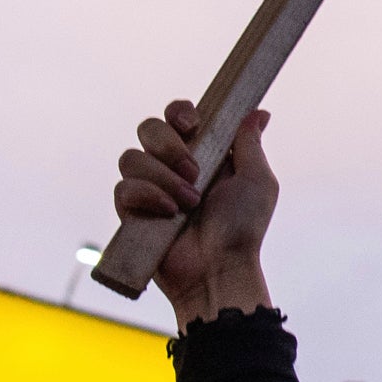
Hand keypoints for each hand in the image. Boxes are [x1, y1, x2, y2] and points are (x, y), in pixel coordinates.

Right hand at [114, 101, 279, 322]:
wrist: (220, 268)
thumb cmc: (243, 229)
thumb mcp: (256, 181)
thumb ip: (250, 144)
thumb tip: (258, 113)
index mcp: (201, 153)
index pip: (176, 117)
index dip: (178, 112)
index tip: (192, 125)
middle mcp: (170, 167)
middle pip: (148, 128)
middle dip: (168, 145)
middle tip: (194, 172)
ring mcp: (148, 189)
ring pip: (132, 157)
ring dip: (162, 177)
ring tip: (189, 203)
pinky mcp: (131, 213)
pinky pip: (123, 188)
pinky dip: (147, 196)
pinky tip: (169, 214)